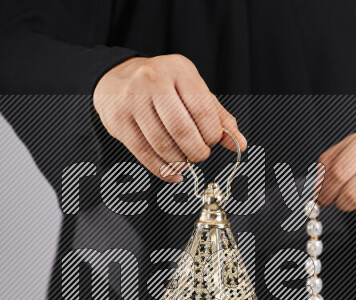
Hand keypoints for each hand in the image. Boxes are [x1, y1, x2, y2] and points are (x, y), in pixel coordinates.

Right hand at [93, 55, 246, 181]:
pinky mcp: (118, 120)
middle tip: (199, 156)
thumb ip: (218, 117)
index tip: (212, 142)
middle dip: (196, 151)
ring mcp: (132, 100)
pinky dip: (162, 170)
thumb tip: (239, 143)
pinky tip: (172, 172)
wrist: (115, 78)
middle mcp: (153, 80)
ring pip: (162, 144)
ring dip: (179, 162)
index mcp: (179, 70)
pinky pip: (144, 153)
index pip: (202, 109)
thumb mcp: (192, 91)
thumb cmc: (162, 87)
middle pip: (181, 129)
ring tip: (184, 162)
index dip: (212, 134)